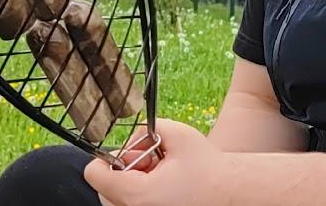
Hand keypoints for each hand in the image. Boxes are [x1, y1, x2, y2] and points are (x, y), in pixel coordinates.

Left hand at [85, 119, 232, 205]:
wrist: (230, 193)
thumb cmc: (207, 167)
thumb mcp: (176, 133)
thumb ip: (146, 128)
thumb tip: (133, 139)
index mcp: (137, 195)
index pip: (95, 175)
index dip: (106, 159)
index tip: (130, 153)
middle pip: (104, 190)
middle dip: (122, 171)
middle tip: (148, 162)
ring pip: (117, 202)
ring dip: (130, 184)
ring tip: (158, 174)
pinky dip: (140, 196)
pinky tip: (162, 187)